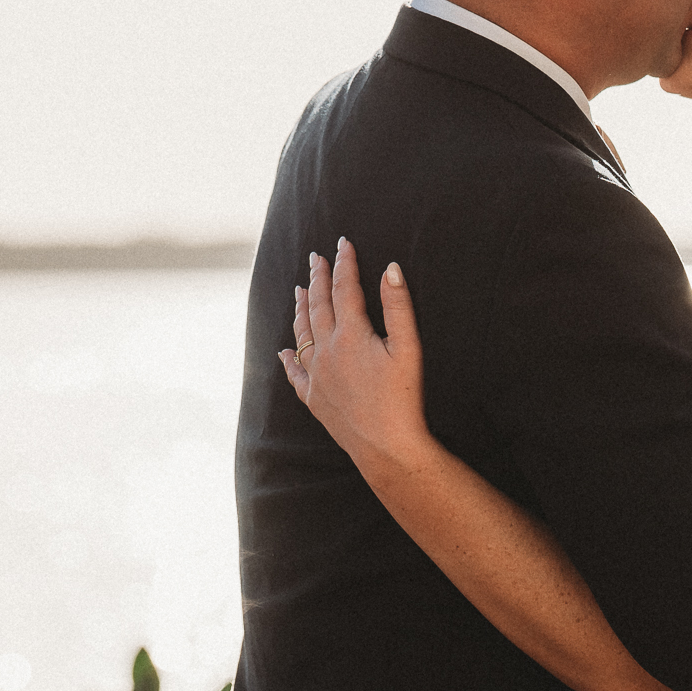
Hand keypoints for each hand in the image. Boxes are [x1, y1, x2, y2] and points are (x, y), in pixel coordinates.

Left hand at [278, 238, 433, 478]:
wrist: (387, 446)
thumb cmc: (404, 397)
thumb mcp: (408, 347)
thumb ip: (398, 305)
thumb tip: (390, 268)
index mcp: (351, 334)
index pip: (344, 288)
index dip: (344, 263)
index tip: (342, 243)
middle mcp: (326, 351)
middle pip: (317, 305)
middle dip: (316, 278)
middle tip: (315, 257)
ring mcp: (316, 376)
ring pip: (302, 334)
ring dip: (300, 308)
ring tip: (298, 290)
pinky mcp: (313, 398)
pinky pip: (294, 373)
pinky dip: (287, 358)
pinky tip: (282, 351)